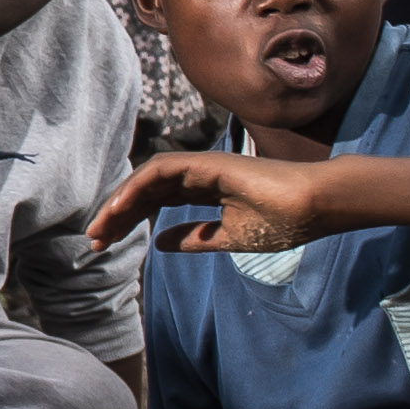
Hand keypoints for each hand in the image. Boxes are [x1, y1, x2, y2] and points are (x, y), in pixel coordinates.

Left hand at [88, 148, 353, 256]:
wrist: (316, 205)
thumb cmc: (284, 220)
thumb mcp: (230, 238)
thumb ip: (196, 238)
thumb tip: (161, 244)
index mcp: (206, 190)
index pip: (156, 202)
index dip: (130, 221)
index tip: (106, 245)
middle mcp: (200, 174)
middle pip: (146, 191)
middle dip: (117, 215)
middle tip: (93, 241)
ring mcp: (203, 165)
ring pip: (148, 178)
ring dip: (120, 202)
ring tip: (99, 228)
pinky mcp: (207, 162)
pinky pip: (162, 170)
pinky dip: (137, 187)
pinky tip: (119, 209)